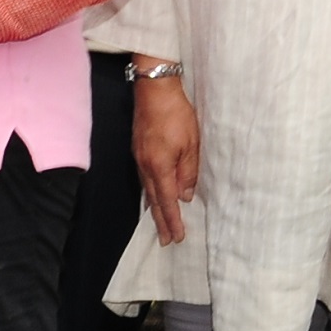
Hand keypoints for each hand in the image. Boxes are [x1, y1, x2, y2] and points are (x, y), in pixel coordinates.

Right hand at [131, 72, 199, 244]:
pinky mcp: (138, 150)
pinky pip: (145, 178)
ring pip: (148, 190)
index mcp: (160, 166)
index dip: (173, 220)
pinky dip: (151, 192)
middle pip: (154, 200)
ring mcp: (139, 158)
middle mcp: (146, 166)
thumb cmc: (176, 114)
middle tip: (167, 240)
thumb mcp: (191, 143)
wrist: (154, 90)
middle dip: (161, 221)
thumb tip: (186, 194)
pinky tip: (154, 195)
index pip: (168, 200)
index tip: (178, 237)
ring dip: (156, 208)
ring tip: (161, 223)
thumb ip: (188, 171)